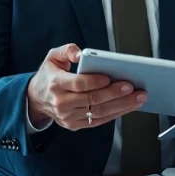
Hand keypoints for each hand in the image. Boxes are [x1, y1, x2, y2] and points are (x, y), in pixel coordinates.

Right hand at [27, 43, 145, 130]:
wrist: (37, 99)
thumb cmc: (49, 76)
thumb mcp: (53, 57)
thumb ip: (67, 50)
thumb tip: (80, 53)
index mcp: (55, 84)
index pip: (78, 84)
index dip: (95, 82)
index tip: (110, 77)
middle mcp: (61, 103)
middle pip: (92, 99)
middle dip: (115, 94)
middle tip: (132, 87)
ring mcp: (68, 116)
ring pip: (98, 112)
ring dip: (121, 106)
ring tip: (137, 98)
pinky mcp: (75, 125)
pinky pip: (98, 121)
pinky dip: (115, 114)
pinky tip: (127, 106)